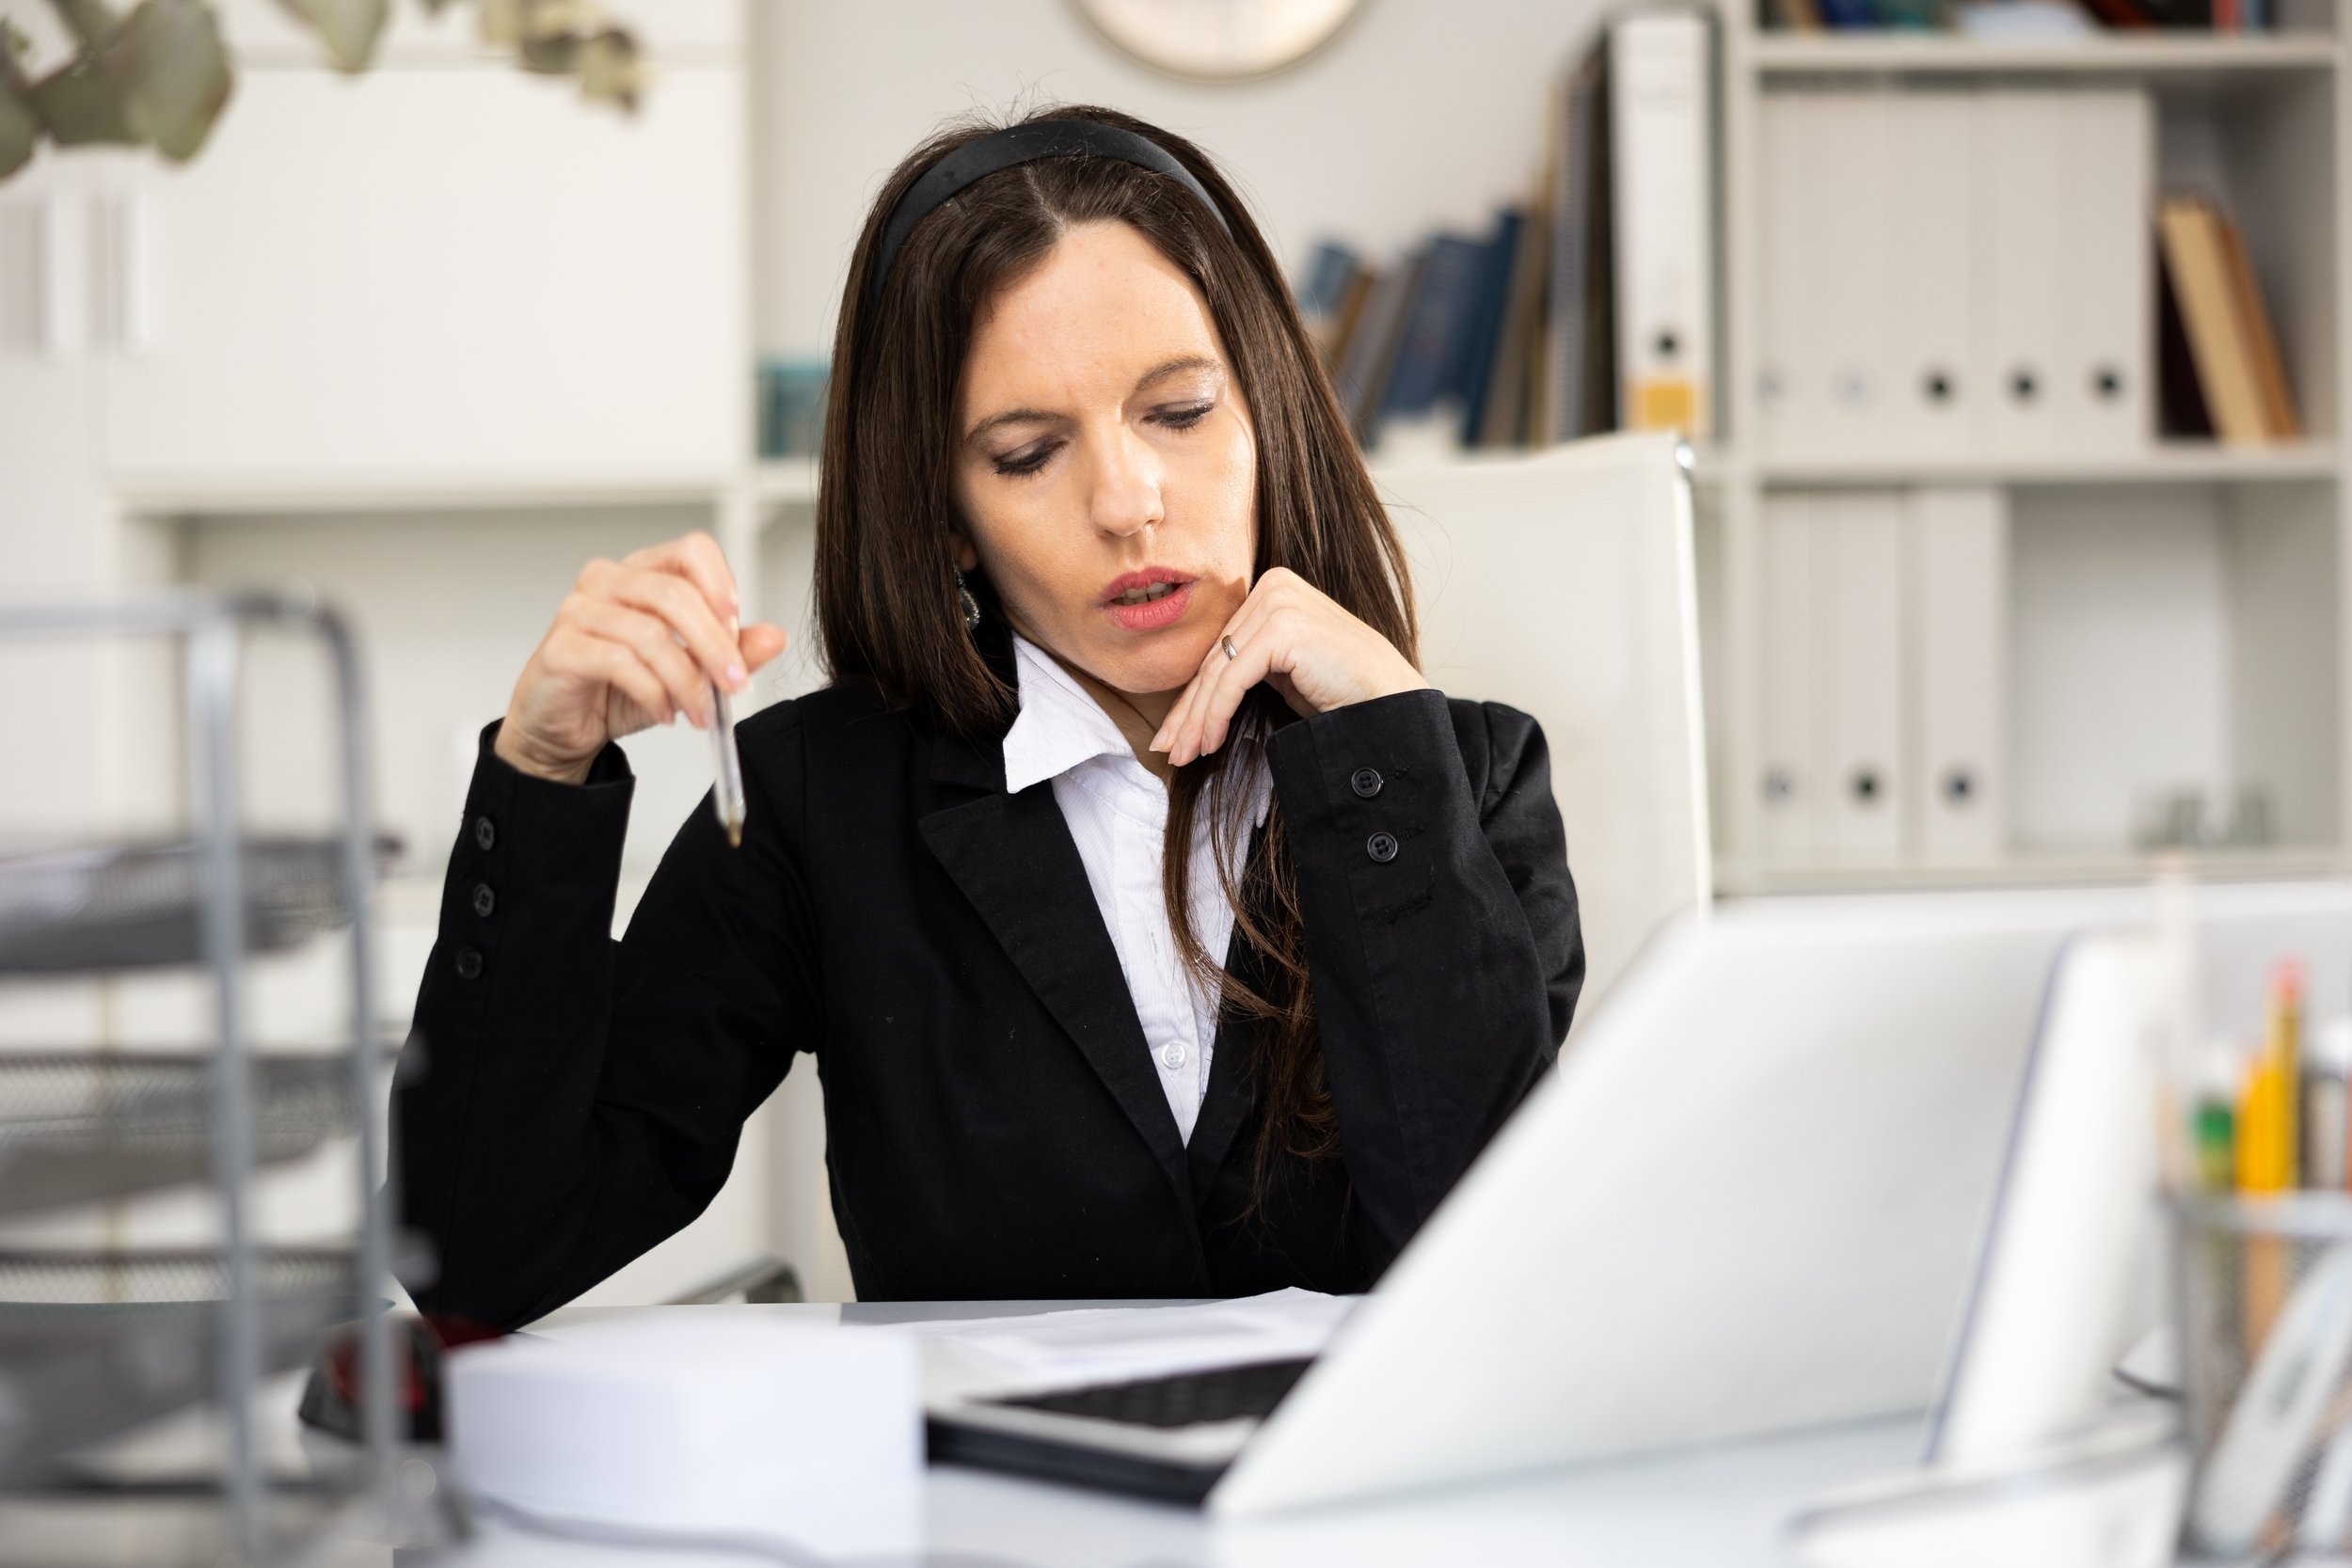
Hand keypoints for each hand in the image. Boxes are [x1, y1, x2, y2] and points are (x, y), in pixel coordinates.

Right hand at [494, 532, 789, 784]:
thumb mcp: (688, 673)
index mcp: (642, 573)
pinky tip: (665, 712)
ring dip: (687, 681)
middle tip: (734, 684)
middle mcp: (607, 581)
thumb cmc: (618, 689)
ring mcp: (579, 610)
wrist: (563, 727)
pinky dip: (653, 693)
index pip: (691, 550)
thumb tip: (775, 637)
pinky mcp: (561, 647)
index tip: (738, 624)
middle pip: (675, 594)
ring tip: (700, 712)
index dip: (720, 583)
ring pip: (651, 634)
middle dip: (715, 646)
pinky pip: (619, 662)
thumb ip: (731, 653)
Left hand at [1150, 567, 1426, 766]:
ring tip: (1183, 754)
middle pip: (1215, 658)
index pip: (1222, 647)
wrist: (1390, 702)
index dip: (1195, 694)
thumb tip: (1197, 695)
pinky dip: (1216, 714)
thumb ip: (1248, 666)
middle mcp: (1273, 587)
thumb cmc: (1342, 691)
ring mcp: (1278, 603)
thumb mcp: (1284, 671)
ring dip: (1197, 719)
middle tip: (1169, 748)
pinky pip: (1233, 678)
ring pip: (1218, 671)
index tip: (1175, 732)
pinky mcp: (1281, 627)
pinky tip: (1209, 742)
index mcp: (1274, 589)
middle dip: (1189, 710)